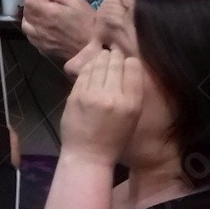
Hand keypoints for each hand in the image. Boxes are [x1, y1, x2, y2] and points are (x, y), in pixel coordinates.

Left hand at [20, 0, 94, 64]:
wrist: (94, 49)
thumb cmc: (88, 23)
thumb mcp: (78, 3)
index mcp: (48, 13)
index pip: (29, 3)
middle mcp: (40, 26)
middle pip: (26, 14)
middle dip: (28, 6)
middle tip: (35, 2)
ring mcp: (41, 39)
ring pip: (25, 27)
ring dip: (28, 18)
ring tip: (35, 15)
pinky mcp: (44, 49)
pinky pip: (31, 38)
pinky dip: (31, 30)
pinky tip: (39, 29)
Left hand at [59, 49, 145, 167]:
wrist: (88, 155)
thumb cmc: (113, 139)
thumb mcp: (132, 118)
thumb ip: (131, 93)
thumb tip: (127, 66)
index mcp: (131, 104)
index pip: (133, 67)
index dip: (130, 61)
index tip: (127, 61)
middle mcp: (113, 96)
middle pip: (115, 63)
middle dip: (115, 56)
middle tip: (114, 53)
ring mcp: (92, 95)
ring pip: (98, 64)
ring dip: (101, 58)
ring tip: (103, 56)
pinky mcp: (76, 95)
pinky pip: (84, 72)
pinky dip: (88, 66)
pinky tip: (91, 66)